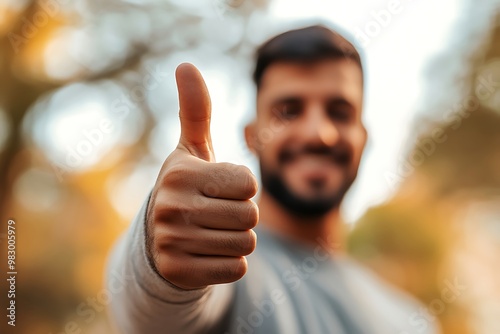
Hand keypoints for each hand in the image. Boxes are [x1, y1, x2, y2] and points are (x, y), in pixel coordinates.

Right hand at [146, 63, 258, 289]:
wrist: (158, 237)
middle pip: (250, 216)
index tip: (220, 189)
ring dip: (237, 240)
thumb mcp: (191, 149)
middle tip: (217, 214)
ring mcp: (172, 243)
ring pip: (245, 244)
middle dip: (243, 216)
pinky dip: (230, 263)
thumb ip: (195, 110)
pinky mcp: (178, 272)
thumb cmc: (187, 186)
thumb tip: (186, 65)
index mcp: (181, 173)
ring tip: (211, 232)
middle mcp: (172, 207)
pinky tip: (207, 253)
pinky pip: (236, 270)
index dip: (243, 187)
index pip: (249, 183)